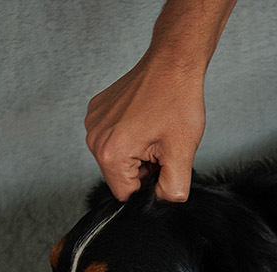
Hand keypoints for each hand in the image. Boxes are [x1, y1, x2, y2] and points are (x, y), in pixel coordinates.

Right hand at [85, 53, 205, 201]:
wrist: (173, 64)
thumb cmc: (177, 101)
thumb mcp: (183, 153)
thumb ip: (173, 189)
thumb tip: (163, 202)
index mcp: (111, 153)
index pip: (127, 195)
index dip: (150, 187)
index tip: (162, 164)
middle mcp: (94, 138)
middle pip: (121, 176)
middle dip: (144, 169)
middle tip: (162, 146)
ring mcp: (93, 122)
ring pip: (118, 158)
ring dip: (139, 153)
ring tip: (155, 131)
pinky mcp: (97, 111)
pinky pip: (114, 138)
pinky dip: (131, 136)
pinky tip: (146, 121)